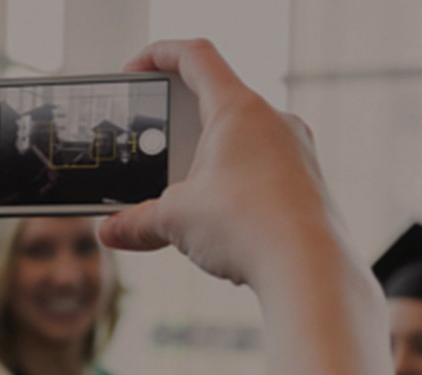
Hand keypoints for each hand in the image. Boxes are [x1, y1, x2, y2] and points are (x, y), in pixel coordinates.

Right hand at [97, 39, 343, 288]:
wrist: (309, 270)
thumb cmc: (248, 228)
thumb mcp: (176, 220)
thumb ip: (138, 220)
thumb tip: (112, 231)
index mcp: (239, 109)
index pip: (195, 57)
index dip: (158, 55)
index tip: (135, 71)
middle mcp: (274, 121)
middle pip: (217, 104)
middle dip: (180, 126)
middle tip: (154, 151)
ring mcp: (297, 152)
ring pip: (243, 141)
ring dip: (209, 161)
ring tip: (184, 196)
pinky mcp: (309, 184)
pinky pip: (265, 171)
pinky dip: (236, 186)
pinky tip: (220, 222)